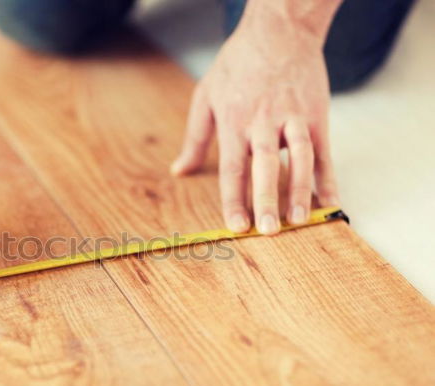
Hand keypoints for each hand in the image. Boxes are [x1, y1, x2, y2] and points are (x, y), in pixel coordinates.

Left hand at [171, 14, 339, 233]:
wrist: (279, 30)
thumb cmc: (238, 64)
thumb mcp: (206, 96)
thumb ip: (194, 138)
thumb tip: (179, 170)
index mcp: (234, 122)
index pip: (233, 169)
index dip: (234, 199)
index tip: (236, 226)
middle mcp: (263, 123)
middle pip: (265, 167)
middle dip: (266, 200)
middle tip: (268, 230)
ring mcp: (293, 119)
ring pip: (299, 159)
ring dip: (301, 191)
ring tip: (302, 220)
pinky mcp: (317, 115)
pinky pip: (324, 152)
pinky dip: (328, 178)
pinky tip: (331, 201)